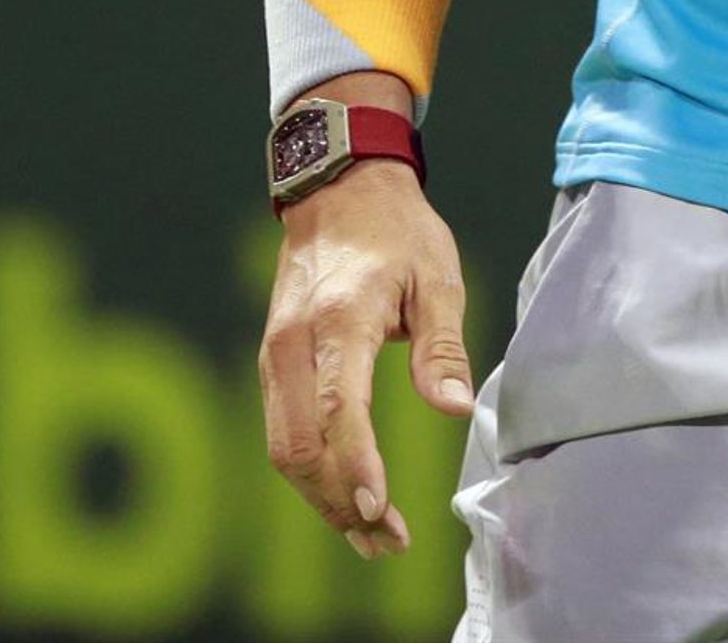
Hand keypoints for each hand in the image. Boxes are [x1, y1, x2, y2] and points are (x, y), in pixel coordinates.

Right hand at [258, 158, 475, 557]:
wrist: (338, 188)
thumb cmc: (397, 230)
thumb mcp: (438, 275)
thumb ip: (443, 345)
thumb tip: (457, 408)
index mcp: (340, 319)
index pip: (338, 407)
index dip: (356, 463)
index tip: (379, 507)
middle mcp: (294, 343)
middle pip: (301, 446)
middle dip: (341, 502)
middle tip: (389, 540)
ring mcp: (274, 354)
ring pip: (284, 449)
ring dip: (323, 498)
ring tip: (372, 535)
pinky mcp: (270, 362)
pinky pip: (281, 432)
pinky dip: (309, 473)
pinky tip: (343, 496)